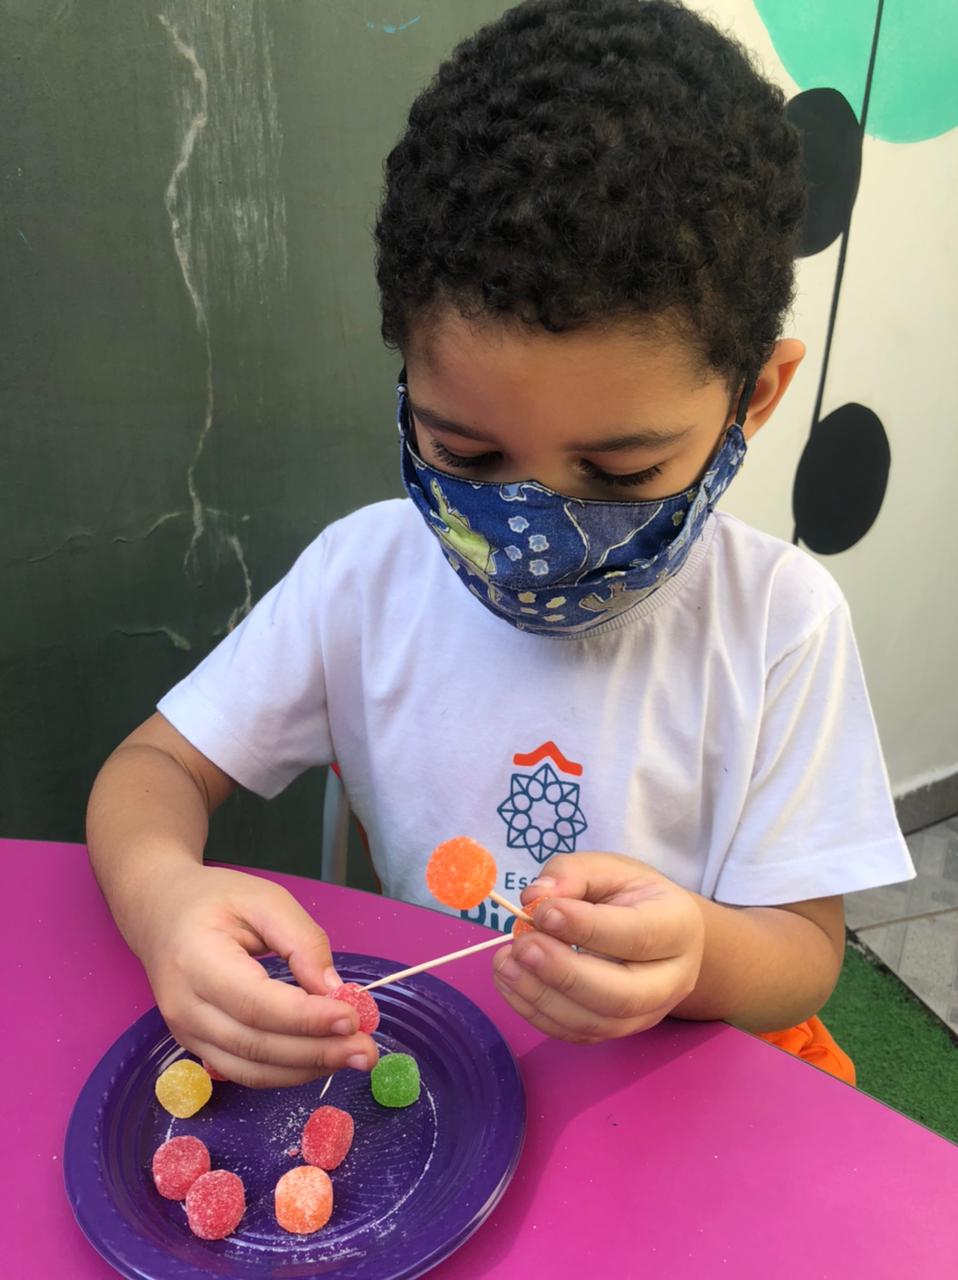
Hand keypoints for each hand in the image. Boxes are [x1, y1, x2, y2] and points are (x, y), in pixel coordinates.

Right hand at [136, 864, 378, 1086]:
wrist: (160, 912)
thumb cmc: (215, 901)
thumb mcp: (265, 900)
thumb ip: (302, 942)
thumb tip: (335, 990)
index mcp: (196, 959)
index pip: (255, 1003)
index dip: (305, 1017)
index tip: (351, 1017)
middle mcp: (185, 1006)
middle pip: (256, 1044)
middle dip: (318, 1051)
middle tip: (367, 1050)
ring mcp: (186, 1033)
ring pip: (252, 1069)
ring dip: (308, 1069)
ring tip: (356, 1057)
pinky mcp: (198, 1047)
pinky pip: (246, 1072)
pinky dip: (288, 1072)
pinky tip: (323, 1059)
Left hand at [493, 852, 704, 1042]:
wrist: (659, 935)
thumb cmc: (632, 896)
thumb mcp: (609, 869)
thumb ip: (573, 874)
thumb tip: (535, 896)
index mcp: (676, 927)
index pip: (637, 935)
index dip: (586, 927)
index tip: (542, 912)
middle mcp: (671, 979)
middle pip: (623, 995)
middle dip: (565, 974)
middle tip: (522, 947)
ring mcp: (647, 1014)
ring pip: (597, 1023)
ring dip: (543, 998)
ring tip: (505, 964)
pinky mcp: (617, 1031)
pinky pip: (577, 1034)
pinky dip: (536, 1013)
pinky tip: (510, 982)